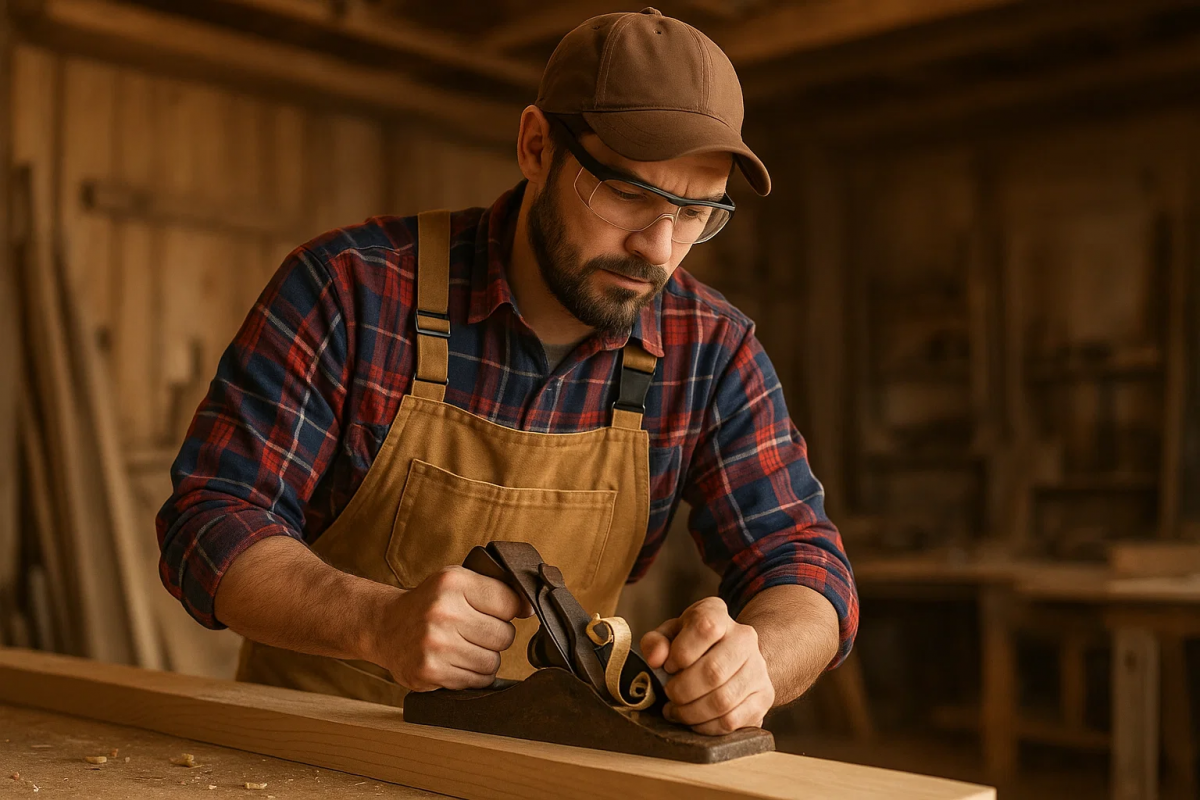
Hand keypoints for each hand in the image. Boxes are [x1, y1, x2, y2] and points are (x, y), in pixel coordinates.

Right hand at [370, 566, 532, 691]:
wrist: (385, 626)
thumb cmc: (429, 603)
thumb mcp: (456, 581)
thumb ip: (494, 588)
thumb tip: (531, 608)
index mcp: (453, 583)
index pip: (510, 602)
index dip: (509, 610)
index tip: (498, 612)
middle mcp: (442, 612)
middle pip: (504, 636)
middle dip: (495, 636)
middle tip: (473, 630)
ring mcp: (435, 644)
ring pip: (493, 662)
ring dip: (484, 658)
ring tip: (463, 646)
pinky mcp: (430, 672)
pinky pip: (476, 680)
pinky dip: (472, 675)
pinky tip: (455, 662)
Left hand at [640, 596, 774, 735]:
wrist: (730, 658)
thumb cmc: (691, 646)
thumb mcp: (668, 636)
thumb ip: (655, 642)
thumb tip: (655, 659)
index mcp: (717, 614)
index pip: (705, 627)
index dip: (681, 652)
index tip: (669, 666)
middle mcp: (744, 637)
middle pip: (714, 670)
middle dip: (682, 690)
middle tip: (669, 696)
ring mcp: (758, 668)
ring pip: (723, 700)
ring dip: (692, 713)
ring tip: (677, 711)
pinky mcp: (764, 696)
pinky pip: (733, 720)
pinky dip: (707, 727)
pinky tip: (695, 721)